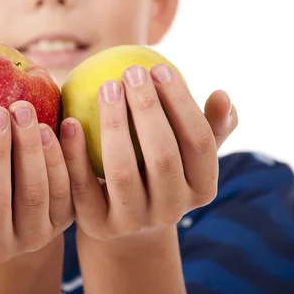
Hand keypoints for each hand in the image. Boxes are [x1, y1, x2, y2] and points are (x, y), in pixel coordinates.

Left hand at [60, 64, 237, 241]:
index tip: (160, 68)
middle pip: (163, 157)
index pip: (199, 143)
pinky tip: (70, 121)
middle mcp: (172, 211)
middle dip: (147, 109)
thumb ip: (208, 125)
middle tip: (131, 72)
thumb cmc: (158, 167)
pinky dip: (75, 154)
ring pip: (122, 173)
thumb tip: (223, 95)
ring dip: (113, 125)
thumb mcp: (186, 150)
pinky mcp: (98, 225)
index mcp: (202, 189)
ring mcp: (134, 222)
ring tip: (106, 87)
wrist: (123, 216)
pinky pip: (83, 187)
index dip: (182, 103)